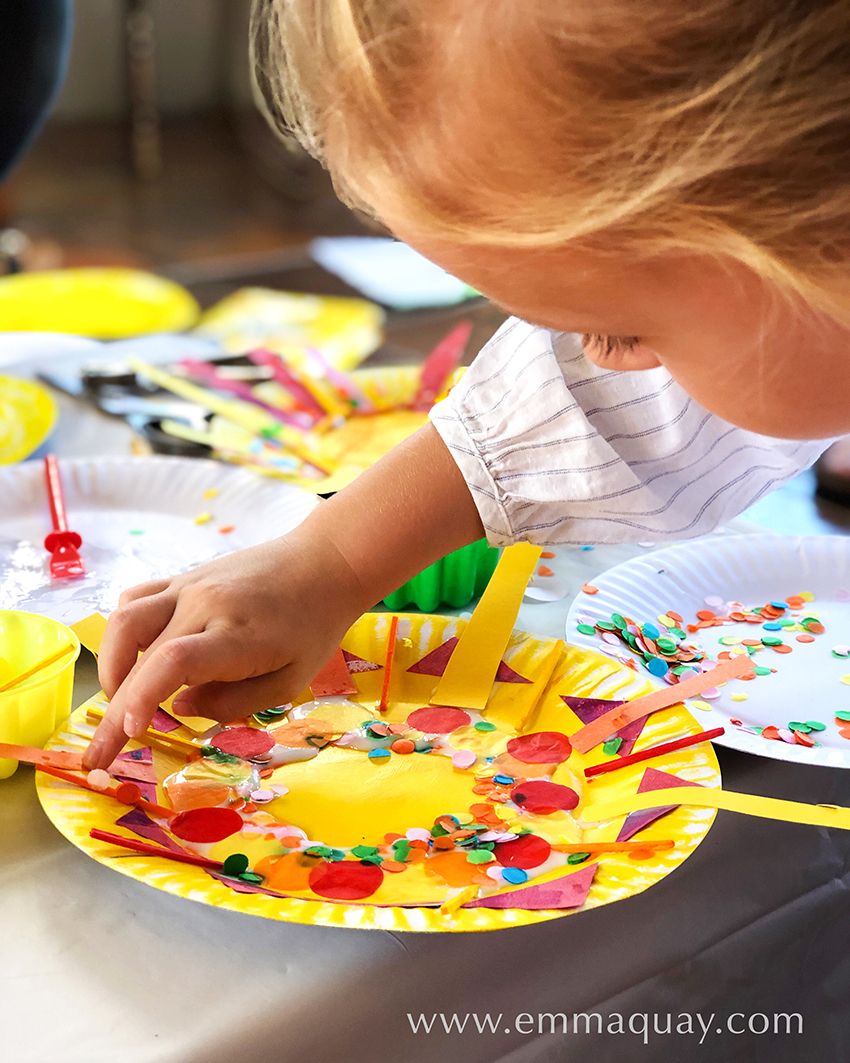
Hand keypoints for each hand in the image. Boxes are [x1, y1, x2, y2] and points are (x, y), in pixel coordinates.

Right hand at [83, 528, 366, 768]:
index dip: (144, 696)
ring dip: (111, 668)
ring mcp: (188, 585)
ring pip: (126, 622)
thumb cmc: (313, 627)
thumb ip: (234, 703)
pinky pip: (136, 600)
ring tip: (119, 705)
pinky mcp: (182, 577)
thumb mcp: (289, 682)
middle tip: (99, 757)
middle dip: (115, 712)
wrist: (322, 563)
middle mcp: (204, 604)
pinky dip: (122, 633)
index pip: (175, 660)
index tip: (130, 731)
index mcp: (237, 634)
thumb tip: (178, 709)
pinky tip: (133, 659)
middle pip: (144, 655)